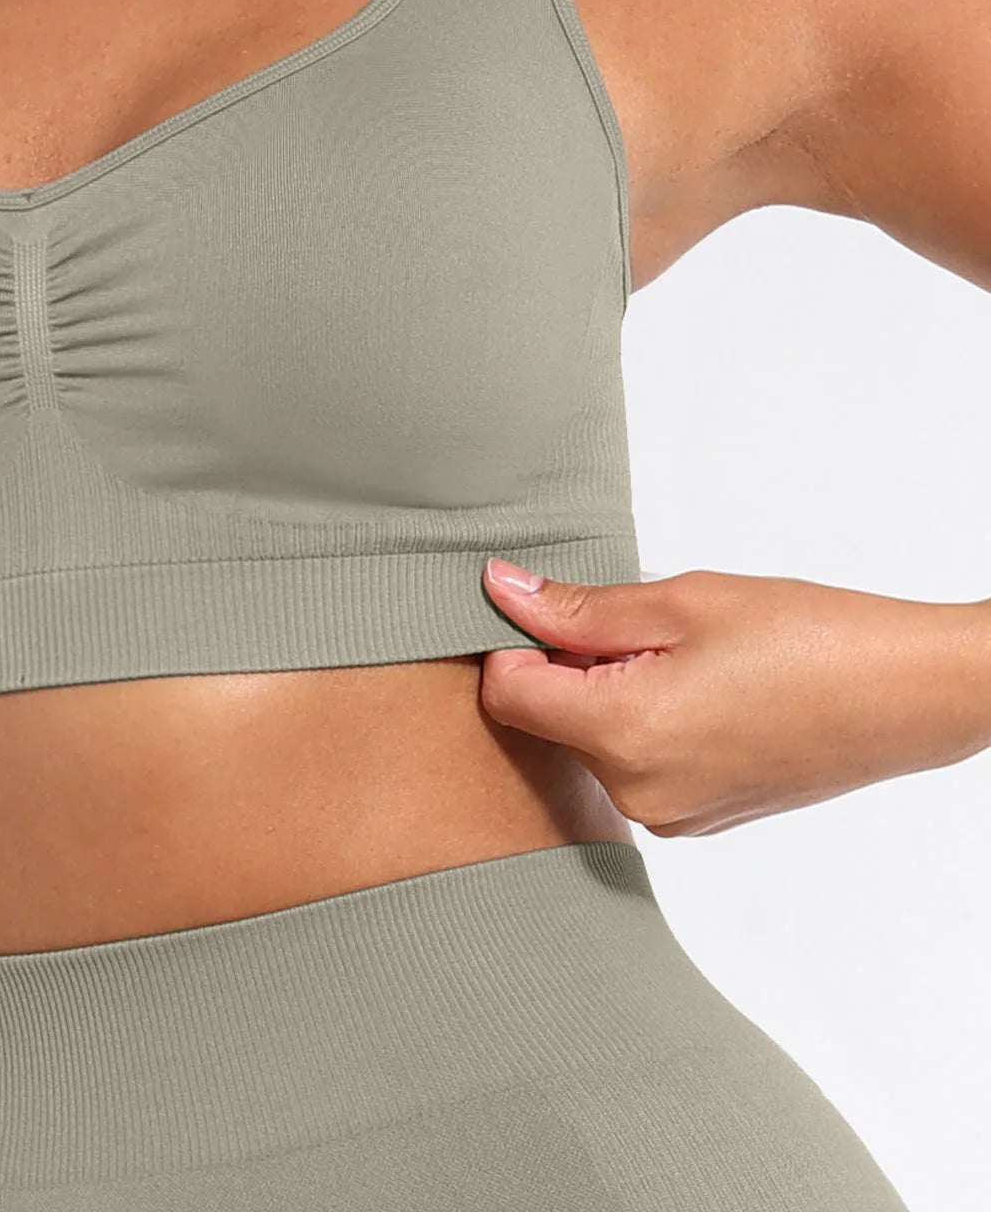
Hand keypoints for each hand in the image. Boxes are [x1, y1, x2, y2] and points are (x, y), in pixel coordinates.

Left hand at [478, 560, 990, 836]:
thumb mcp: (679, 602)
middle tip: (656, 634)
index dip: (520, 642)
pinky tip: (711, 696)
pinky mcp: (699, 821)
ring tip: (695, 665)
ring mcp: (671, 817)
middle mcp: (637, 794)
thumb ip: (577, 606)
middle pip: (549, 717)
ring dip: (616, 695)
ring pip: (592, 740)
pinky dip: (650, 725)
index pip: (506, 693)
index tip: (565, 611)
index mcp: (623, 735)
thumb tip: (500, 591)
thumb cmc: (806, 638)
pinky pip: (636, 765)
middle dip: (577, 666)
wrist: (910, 694)